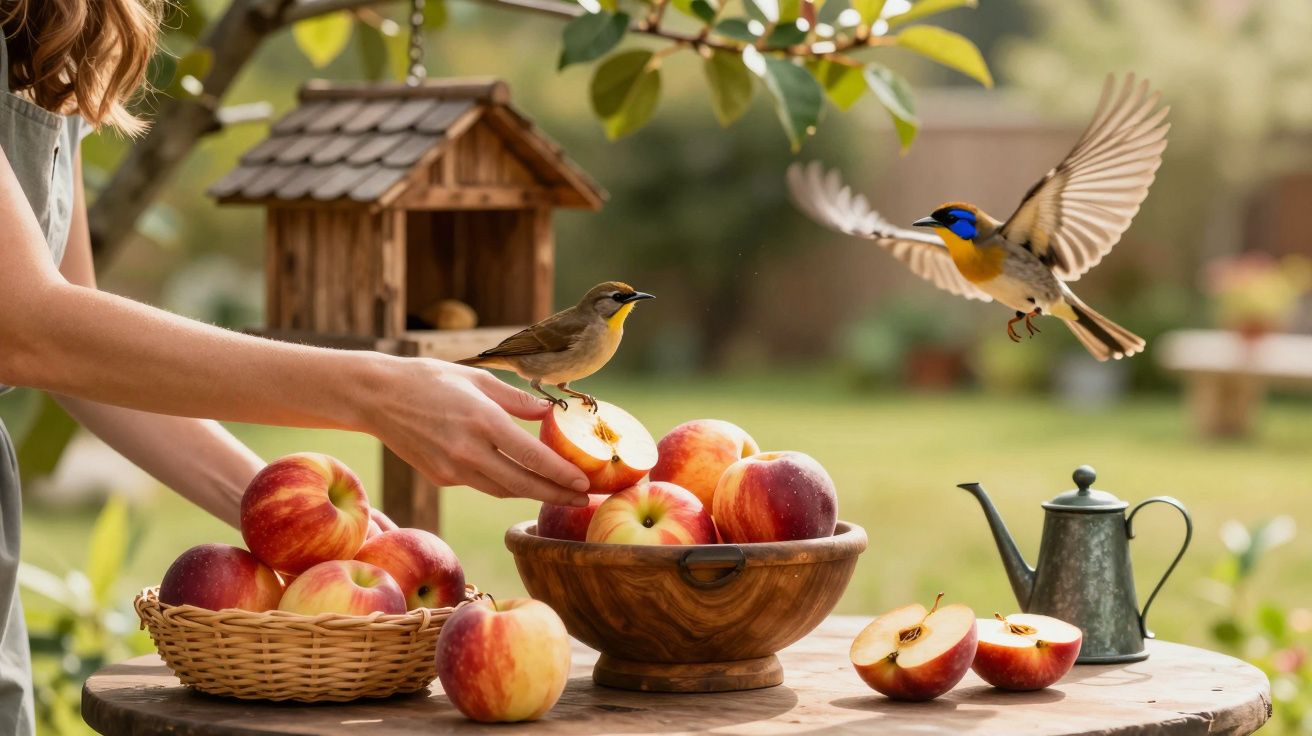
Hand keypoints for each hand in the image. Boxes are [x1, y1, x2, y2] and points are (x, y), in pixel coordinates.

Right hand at [368, 358, 589, 505]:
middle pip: (522, 483)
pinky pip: (481, 483)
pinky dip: (503, 483)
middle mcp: (468, 449)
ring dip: (532, 494)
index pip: (532, 456)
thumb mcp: (476, 378)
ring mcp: (452, 468)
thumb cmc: (429, 379)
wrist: (376, 396)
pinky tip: (521, 481)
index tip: (583, 484)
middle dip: (555, 495)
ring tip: (558, 495)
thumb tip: (549, 412)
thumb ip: (516, 399)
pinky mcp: (440, 477)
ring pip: (502, 490)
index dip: (561, 474)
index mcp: (482, 420)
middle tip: (581, 501)